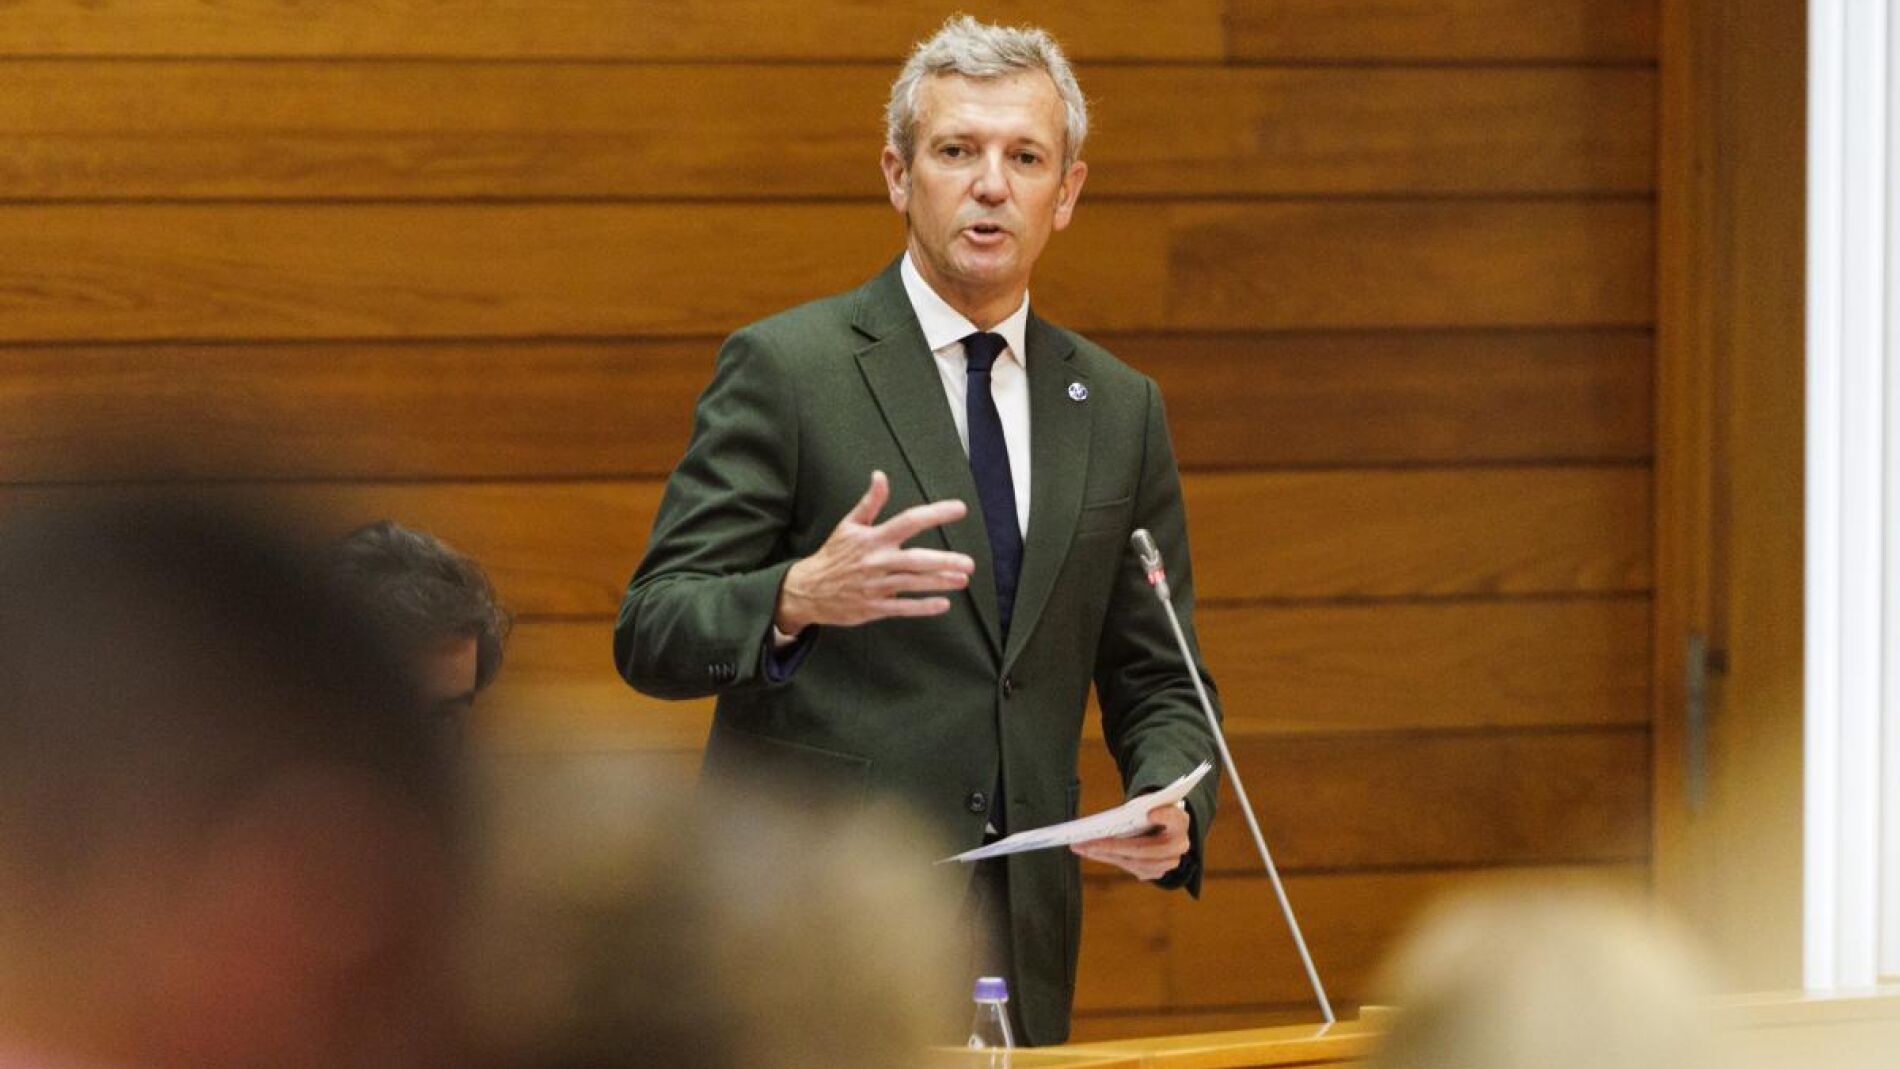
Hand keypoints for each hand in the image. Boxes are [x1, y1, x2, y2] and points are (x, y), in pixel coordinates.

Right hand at [773, 471, 974, 635]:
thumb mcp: (849, 525)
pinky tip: (943, 604)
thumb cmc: (833, 555)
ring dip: (939, 583)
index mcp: (873, 538)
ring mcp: (875, 586)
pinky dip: (922, 607)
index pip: (908, 521)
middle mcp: (876, 561)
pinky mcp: (873, 608)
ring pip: (912, 584)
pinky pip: (902, 609)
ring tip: (962, 580)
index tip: (959, 508)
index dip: (935, 514)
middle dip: (943, 561)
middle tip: (968, 562)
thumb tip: (881, 475)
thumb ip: (870, 502)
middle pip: (915, 559)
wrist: (807, 590)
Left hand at [1071, 801, 1188, 880]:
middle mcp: (1179, 845)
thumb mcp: (1148, 803)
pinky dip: (1108, 859)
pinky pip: (1129, 868)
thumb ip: (1138, 808)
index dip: (1164, 816)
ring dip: (1105, 855)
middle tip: (1088, 842)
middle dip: (1113, 847)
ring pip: (1134, 863)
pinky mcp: (1156, 872)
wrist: (1163, 826)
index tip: (1150, 813)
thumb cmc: (1152, 810)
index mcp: (1180, 822)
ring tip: (1082, 847)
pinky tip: (1090, 852)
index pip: (1176, 819)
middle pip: (1144, 849)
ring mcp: (1169, 862)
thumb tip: (1111, 822)